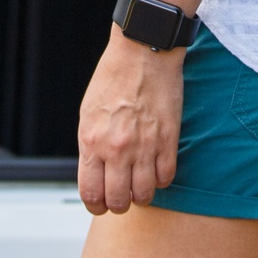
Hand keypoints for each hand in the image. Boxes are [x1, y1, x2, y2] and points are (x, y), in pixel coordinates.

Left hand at [77, 26, 184, 213]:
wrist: (143, 52)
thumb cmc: (113, 78)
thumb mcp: (88, 113)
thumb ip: (91, 146)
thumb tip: (95, 172)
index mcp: (92, 141)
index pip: (91, 193)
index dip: (95, 205)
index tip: (100, 204)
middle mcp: (117, 149)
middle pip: (118, 201)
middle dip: (118, 204)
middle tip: (122, 197)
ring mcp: (145, 146)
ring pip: (145, 195)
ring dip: (141, 196)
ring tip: (140, 185)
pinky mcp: (168, 140)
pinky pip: (167, 178)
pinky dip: (161, 180)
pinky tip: (156, 168)